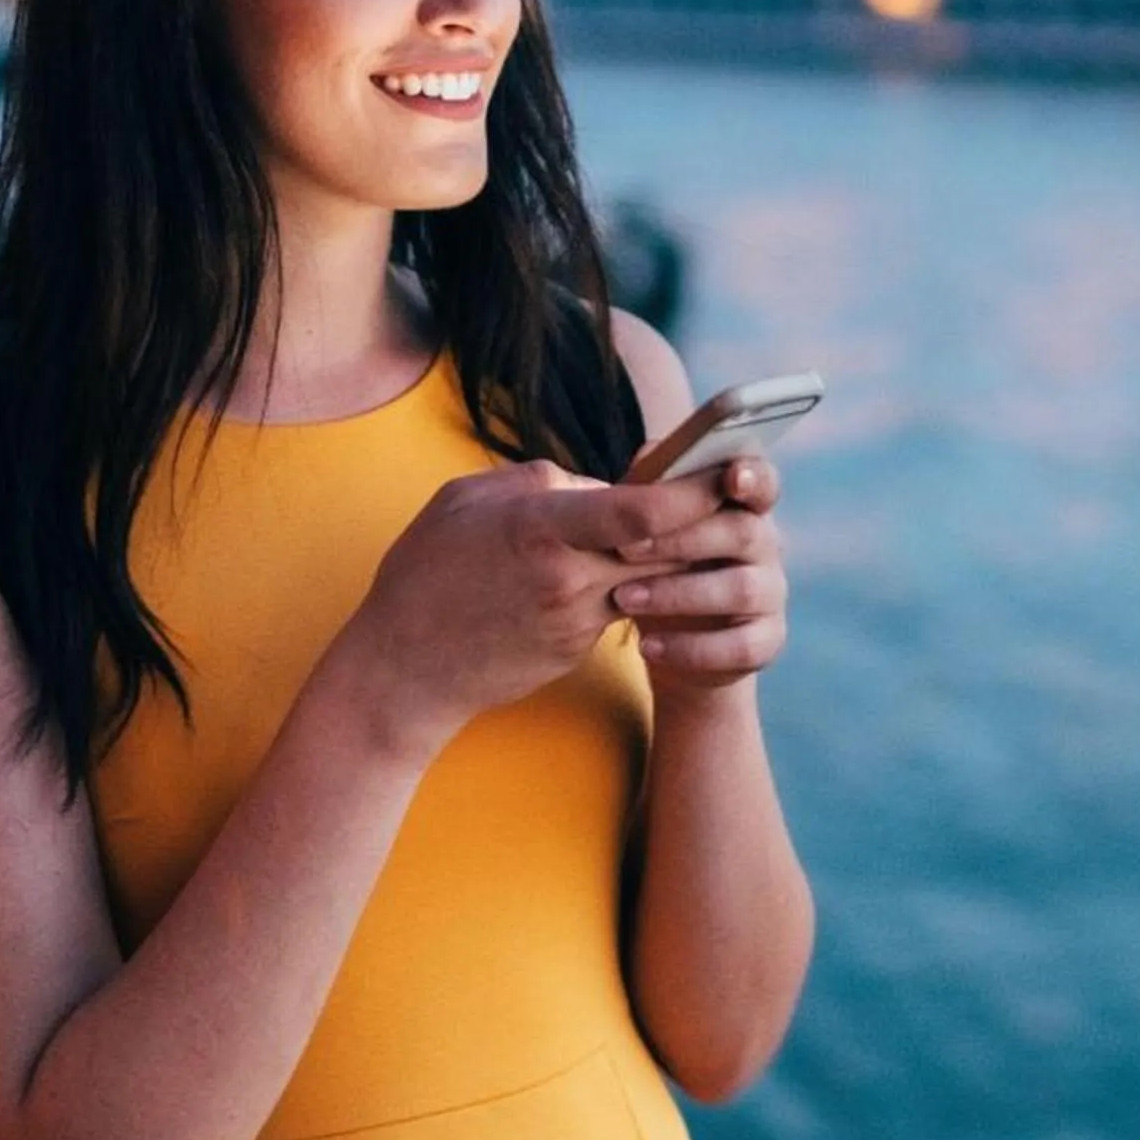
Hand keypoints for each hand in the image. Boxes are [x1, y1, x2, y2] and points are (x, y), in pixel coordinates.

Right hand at [329, 458, 734, 757]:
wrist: (401, 672)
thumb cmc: (424, 573)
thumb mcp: (466, 501)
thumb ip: (538, 483)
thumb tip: (595, 483)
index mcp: (541, 529)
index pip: (641, 511)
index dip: (693, 490)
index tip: (724, 467)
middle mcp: (568, 577)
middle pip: (664, 547)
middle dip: (703, 520)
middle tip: (737, 491)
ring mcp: (574, 618)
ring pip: (651, 579)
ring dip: (675, 555)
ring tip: (696, 526)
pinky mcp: (575, 646)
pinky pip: (618, 603)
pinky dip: (636, 583)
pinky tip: (639, 566)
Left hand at [607, 454, 788, 698]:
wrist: (667, 640)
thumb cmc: (656, 563)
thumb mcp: (645, 525)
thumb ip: (650, 489)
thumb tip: (648, 458)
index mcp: (741, 506)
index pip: (762, 481)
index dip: (753, 476)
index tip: (731, 476)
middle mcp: (765, 545)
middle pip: (743, 533)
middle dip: (682, 540)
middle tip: (624, 549)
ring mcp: (771, 594)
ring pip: (740, 589)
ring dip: (678, 594)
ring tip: (623, 599)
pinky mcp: (766, 641)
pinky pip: (740, 646)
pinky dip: (691, 648)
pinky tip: (649, 647)